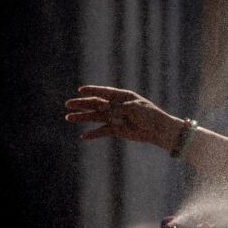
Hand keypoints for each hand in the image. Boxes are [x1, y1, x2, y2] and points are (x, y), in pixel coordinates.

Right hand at [64, 85, 182, 150]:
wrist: (158, 130)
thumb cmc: (149, 115)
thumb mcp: (133, 108)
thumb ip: (117, 108)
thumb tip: (101, 109)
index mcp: (122, 96)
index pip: (104, 92)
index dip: (92, 91)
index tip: (80, 90)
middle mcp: (116, 106)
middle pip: (96, 104)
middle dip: (82, 104)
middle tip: (68, 104)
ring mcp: (116, 118)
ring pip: (96, 117)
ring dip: (83, 118)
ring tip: (69, 117)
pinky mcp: (117, 130)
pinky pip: (102, 131)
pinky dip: (94, 134)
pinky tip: (83, 137)